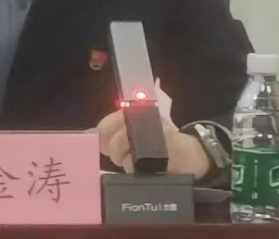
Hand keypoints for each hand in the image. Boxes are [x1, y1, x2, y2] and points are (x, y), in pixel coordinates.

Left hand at [95, 110, 209, 178]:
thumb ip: (115, 129)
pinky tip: (143, 166)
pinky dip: (134, 168)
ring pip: (120, 149)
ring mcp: (152, 132)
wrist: (189, 153)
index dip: (102, 140)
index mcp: (133, 111)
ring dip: (123, 161)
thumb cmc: (158, 142)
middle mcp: (142, 117)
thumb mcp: (136, 130)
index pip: (105, 125)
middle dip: (113, 152)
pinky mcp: (161, 147)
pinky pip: (134, 162)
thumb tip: (89, 133)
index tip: (106, 149)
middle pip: (112, 138)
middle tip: (120, 157)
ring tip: (132, 162)